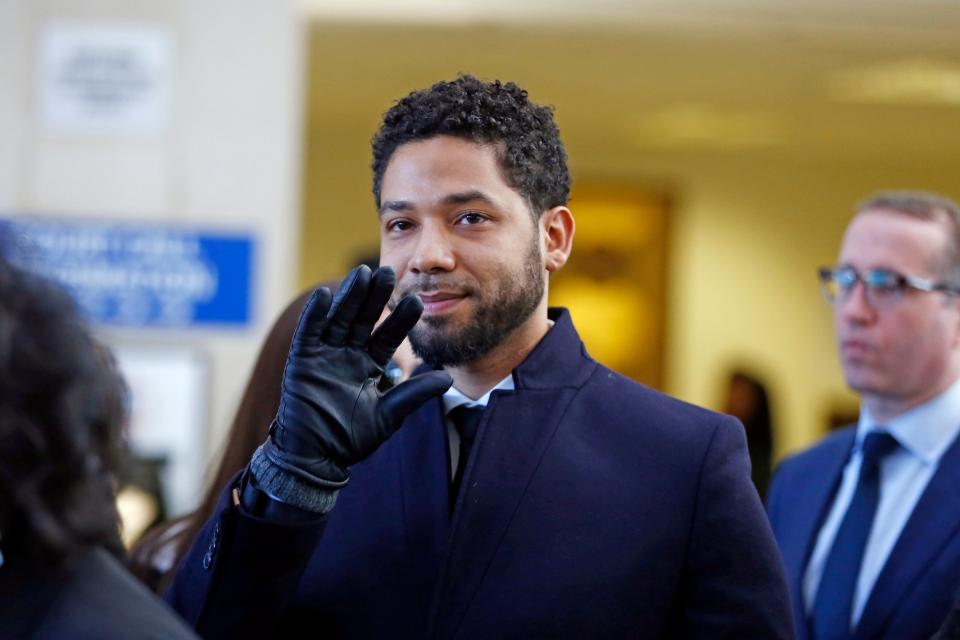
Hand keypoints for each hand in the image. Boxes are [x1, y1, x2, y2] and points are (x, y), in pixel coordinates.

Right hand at [261, 265, 451, 487]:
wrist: (317, 459)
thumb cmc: (351, 440)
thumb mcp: (389, 415)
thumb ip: (414, 394)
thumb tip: (448, 379)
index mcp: (369, 364)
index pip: (388, 336)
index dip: (400, 320)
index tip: (419, 301)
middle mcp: (347, 355)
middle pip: (363, 319)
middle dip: (375, 297)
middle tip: (389, 272)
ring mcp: (324, 356)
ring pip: (339, 319)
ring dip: (349, 296)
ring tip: (363, 273)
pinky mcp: (301, 362)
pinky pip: (309, 333)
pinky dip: (315, 315)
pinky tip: (325, 295)